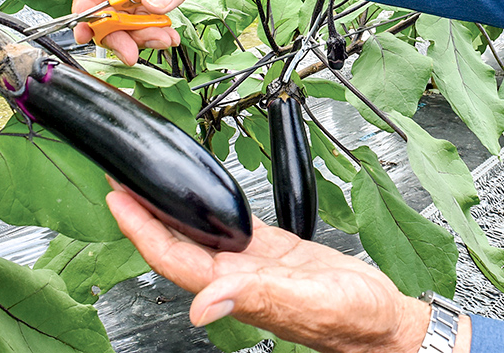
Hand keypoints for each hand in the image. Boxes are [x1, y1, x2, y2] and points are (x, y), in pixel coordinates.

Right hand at [72, 0, 263, 63]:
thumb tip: (152, 5)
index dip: (86, 2)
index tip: (88, 29)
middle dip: (116, 27)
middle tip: (129, 50)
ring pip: (121, 10)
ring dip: (136, 31)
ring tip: (161, 39)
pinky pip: (139, 12)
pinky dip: (149, 27)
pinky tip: (165, 34)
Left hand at [106, 187, 430, 352]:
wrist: (384, 323)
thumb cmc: (356, 321)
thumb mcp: (312, 303)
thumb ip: (260, 298)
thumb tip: (203, 305)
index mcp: (239, 289)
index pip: (174, 258)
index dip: (142, 230)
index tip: (119, 198)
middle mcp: (238, 279)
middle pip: (176, 245)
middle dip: (144, 215)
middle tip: (121, 179)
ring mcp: (254, 266)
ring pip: (198, 236)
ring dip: (171, 211)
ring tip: (150, 183)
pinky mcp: (274, 254)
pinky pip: (232, 229)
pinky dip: (211, 211)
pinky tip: (203, 198)